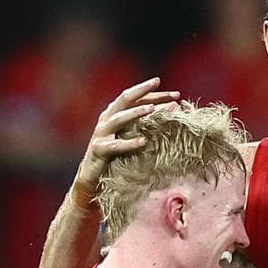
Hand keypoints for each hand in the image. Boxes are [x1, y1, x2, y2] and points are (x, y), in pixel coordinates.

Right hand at [70, 77, 179, 208]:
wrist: (91, 178)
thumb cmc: (116, 156)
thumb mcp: (130, 136)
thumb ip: (145, 123)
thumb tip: (173, 109)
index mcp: (114, 113)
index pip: (135, 97)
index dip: (154, 93)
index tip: (176, 94)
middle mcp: (106, 119)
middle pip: (125, 99)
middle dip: (145, 91)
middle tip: (165, 90)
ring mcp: (101, 133)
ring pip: (119, 118)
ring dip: (136, 112)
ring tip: (152, 109)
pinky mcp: (98, 149)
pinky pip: (115, 145)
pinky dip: (129, 143)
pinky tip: (144, 142)